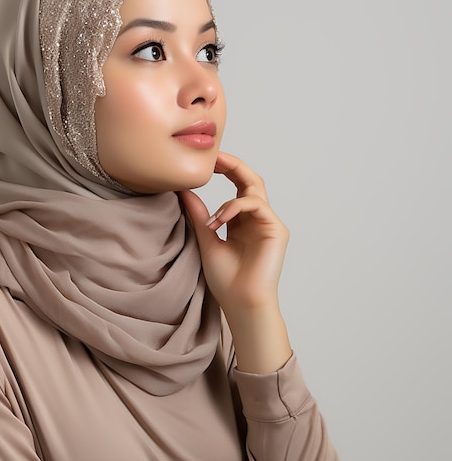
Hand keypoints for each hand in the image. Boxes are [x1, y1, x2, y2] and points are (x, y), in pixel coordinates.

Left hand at [179, 152, 291, 371]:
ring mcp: (268, 223)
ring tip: (212, 220)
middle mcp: (257, 219)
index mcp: (242, 221)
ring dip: (229, 197)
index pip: (236, 186)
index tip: (206, 161)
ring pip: (254, 190)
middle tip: (213, 157)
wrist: (240, 303)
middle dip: (232, 165)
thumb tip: (183, 191)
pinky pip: (257, 206)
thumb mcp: (206, 239)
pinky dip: (236, 208)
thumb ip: (199, 215)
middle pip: (250, 179)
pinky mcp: (276, 230)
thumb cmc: (226, 279)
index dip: (225, 169)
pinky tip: (220, 223)